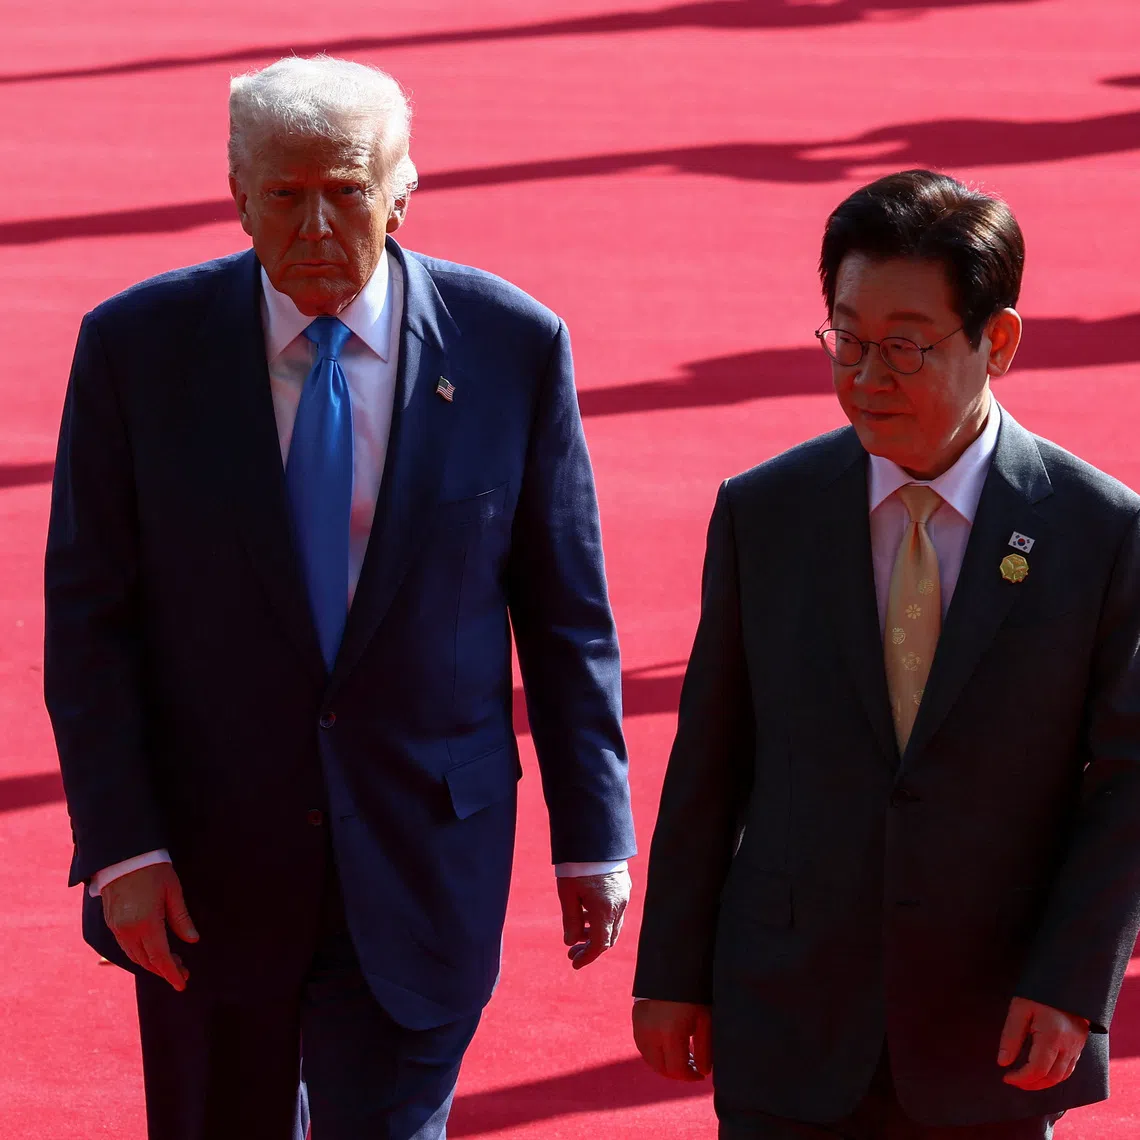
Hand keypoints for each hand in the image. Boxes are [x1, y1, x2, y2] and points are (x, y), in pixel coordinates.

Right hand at [100, 863, 198, 990]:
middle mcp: (128, 930)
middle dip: (164, 970)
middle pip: (147, 961)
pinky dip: (140, 954)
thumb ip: (181, 918)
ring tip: (172, 962)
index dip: (172, 972)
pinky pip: (126, 947)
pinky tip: (152, 952)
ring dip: (152, 963)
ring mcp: (116, 928)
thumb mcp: (173, 891)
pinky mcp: (111, 923)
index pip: (160, 957)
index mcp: (146, 923)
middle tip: (183, 971)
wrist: (123, 855)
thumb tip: (192, 940)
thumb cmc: (153, 869)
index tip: (182, 983)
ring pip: (135, 956)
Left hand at [557, 870, 630, 969]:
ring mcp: (624, 895)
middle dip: (591, 948)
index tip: (574, 963)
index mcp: (605, 910)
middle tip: (572, 952)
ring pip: (613, 924)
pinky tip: (587, 914)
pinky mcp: (624, 885)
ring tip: (577, 933)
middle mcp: (619, 905)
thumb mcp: (568, 894)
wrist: (595, 837)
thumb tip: (570, 942)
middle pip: (609, 938)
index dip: (587, 957)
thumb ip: (571, 920)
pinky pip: (616, 910)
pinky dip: (603, 919)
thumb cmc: (577, 865)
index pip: (600, 945)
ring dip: (597, 933)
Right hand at [633, 999, 712, 1080]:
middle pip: (661, 1068)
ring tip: (680, 1057)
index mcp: (670, 1033)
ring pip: (649, 1058)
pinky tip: (667, 1046)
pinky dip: (653, 1051)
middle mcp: (651, 1031)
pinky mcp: (635, 1016)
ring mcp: (640, 1024)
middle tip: (691, 1068)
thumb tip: (703, 1071)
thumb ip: (704, 1049)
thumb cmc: (694, 991)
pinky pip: (642, 1044)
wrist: (672, 964)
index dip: (689, 1076)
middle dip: (677, 1073)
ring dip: (663, 1063)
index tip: (700, 1074)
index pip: (676, 1070)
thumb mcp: (705, 1019)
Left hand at [998, 996, 1089, 1089]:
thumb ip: (1011, 1037)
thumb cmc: (1038, 991)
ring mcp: (1077, 1045)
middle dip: (1031, 1084)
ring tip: (1025, 1079)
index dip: (1020, 1077)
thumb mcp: (1019, 1009)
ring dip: (1044, 1082)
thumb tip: (1003, 1062)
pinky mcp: (1080, 1043)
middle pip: (1051, 1077)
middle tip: (1014, 1081)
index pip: (1037, 1069)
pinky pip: (1070, 1067)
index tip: (1006, 1076)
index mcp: (1052, 1036)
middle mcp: (1069, 1045)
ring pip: (1063, 1076)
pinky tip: (1042, 1071)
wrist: (1065, 979)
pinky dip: (1055, 1075)